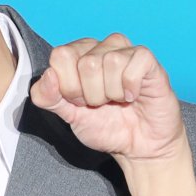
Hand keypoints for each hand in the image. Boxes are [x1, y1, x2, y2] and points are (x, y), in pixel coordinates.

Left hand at [30, 34, 187, 164]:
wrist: (139, 147)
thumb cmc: (107, 128)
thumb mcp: (69, 116)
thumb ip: (48, 98)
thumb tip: (48, 75)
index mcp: (78, 55)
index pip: (60, 56)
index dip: (69, 86)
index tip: (80, 102)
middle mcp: (101, 47)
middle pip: (86, 63)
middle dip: (92, 94)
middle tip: (102, 104)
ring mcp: (125, 51)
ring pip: (110, 62)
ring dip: (112, 93)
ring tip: (118, 100)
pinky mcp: (147, 61)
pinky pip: (133, 65)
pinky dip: (130, 88)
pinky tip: (133, 95)